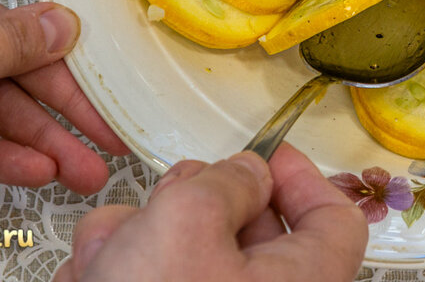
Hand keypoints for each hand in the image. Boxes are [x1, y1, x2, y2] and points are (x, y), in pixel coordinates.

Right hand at [55, 145, 367, 281]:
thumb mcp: (187, 221)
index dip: (299, 179)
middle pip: (251, 234)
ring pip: (188, 256)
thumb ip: (225, 183)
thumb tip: (247, 172)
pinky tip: (91, 277)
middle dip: (196, 205)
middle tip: (169, 196)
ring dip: (140, 239)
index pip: (333, 222)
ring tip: (107, 255)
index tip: (264, 155)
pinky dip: (119, 272)